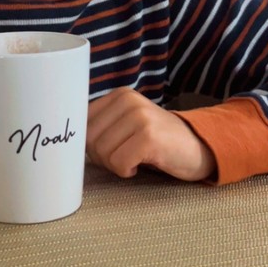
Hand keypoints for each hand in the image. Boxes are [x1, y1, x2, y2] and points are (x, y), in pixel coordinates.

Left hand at [87, 87, 215, 182]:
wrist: (199, 148)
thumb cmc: (157, 142)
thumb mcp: (127, 125)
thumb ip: (101, 125)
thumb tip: (68, 143)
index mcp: (119, 95)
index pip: (81, 122)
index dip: (89, 144)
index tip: (108, 149)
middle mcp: (128, 101)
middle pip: (89, 139)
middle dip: (101, 157)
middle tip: (123, 157)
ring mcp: (140, 117)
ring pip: (102, 152)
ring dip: (115, 165)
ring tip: (134, 160)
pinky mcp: (149, 137)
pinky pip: (119, 163)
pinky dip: (126, 171)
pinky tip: (140, 165)